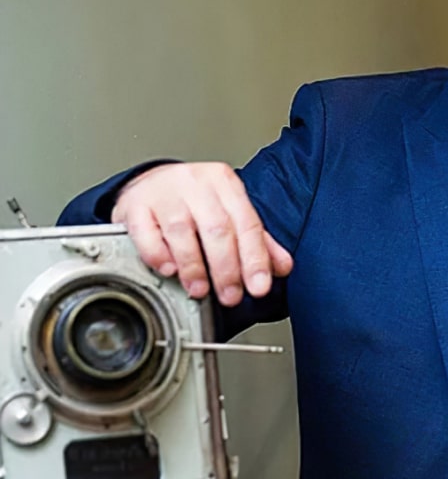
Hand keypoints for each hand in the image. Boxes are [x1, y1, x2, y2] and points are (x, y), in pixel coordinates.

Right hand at [112, 162, 293, 305]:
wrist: (151, 184)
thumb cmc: (194, 203)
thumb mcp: (230, 214)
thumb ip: (258, 242)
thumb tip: (281, 267)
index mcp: (224, 182)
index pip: (246, 223)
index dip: (255, 259)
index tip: (258, 287)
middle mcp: (195, 182)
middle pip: (216, 228)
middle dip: (226, 269)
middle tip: (230, 295)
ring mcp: (163, 191)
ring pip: (181, 231)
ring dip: (193, 267)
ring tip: (200, 289)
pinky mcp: (134, 205)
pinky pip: (146, 234)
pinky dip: (158, 255)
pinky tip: (169, 269)